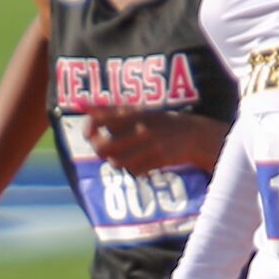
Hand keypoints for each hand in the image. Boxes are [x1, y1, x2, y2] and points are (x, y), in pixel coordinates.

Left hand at [83, 109, 221, 176]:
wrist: (194, 135)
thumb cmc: (161, 122)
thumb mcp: (140, 111)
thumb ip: (113, 111)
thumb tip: (85, 107)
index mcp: (134, 113)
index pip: (100, 119)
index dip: (89, 128)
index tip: (88, 133)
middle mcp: (139, 129)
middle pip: (102, 147)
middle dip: (99, 149)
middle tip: (103, 148)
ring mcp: (148, 146)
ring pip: (116, 162)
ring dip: (116, 161)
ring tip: (123, 155)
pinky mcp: (157, 160)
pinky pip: (133, 171)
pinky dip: (133, 169)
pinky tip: (139, 163)